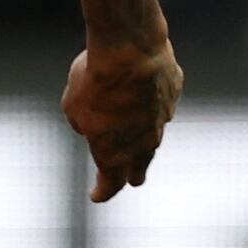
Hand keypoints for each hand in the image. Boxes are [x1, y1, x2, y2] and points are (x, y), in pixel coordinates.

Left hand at [62, 26, 180, 201]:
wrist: (130, 51)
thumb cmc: (96, 82)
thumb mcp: (74, 107)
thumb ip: (83, 123)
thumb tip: (93, 122)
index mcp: (114, 154)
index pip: (110, 185)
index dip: (102, 191)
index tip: (96, 195)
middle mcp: (143, 144)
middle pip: (139, 169)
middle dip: (132, 174)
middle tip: (129, 179)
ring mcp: (163, 118)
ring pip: (155, 136)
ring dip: (145, 138)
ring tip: (138, 138)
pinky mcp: (174, 92)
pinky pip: (163, 100)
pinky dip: (153, 100)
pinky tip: (146, 90)